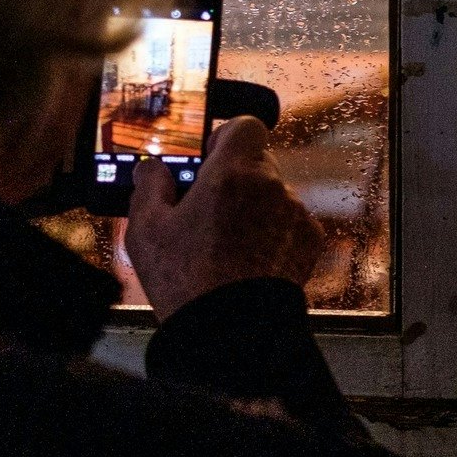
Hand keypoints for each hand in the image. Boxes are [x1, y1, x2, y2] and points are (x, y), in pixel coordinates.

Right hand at [124, 116, 322, 320]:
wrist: (231, 331)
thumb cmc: (187, 281)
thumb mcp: (147, 230)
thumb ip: (149, 186)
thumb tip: (152, 168)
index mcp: (233, 173)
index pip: (244, 125)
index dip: (225, 137)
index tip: (208, 158)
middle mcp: (271, 186)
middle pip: (257, 161)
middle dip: (234, 177)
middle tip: (207, 206)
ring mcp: (294, 213)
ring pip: (273, 193)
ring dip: (254, 206)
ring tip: (226, 241)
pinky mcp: (309, 240)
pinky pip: (290, 221)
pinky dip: (273, 231)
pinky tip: (249, 257)